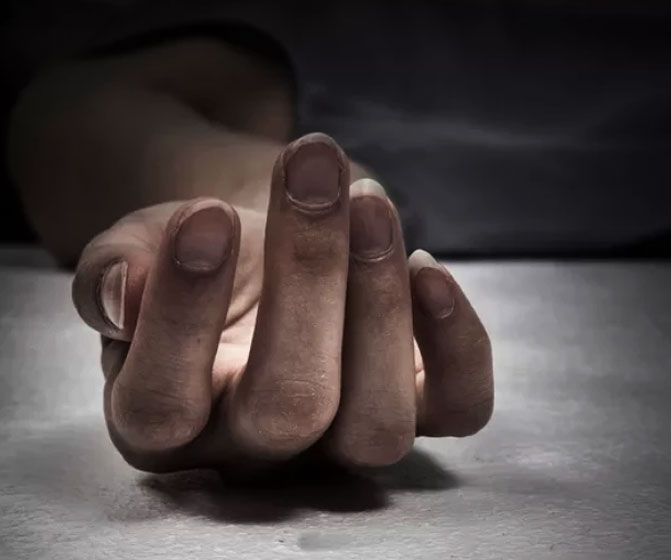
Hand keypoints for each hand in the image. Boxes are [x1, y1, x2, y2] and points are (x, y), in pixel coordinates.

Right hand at [71, 133, 492, 472]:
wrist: (262, 246)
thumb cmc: (196, 250)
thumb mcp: (137, 247)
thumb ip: (113, 269)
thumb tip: (120, 290)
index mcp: (164, 422)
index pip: (162, 402)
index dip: (185, 313)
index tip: (204, 213)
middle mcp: (257, 448)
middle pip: (290, 407)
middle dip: (309, 276)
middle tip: (313, 168)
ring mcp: (341, 439)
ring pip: (378, 426)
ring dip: (381, 305)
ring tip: (368, 202)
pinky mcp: (415, 409)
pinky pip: (460, 410)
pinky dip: (457, 344)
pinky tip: (427, 267)